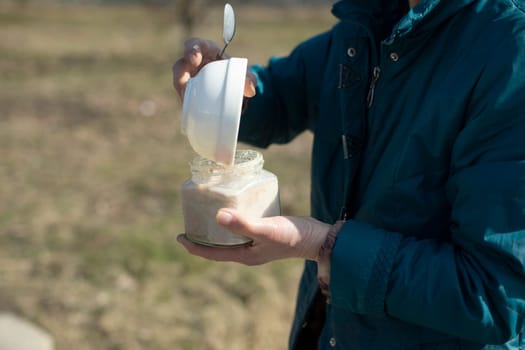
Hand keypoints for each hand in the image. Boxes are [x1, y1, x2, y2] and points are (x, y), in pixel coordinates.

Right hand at [172, 38, 256, 99]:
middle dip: (181, 69)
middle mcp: (194, 65)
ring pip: (179, 81)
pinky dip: (186, 101)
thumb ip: (249, 79)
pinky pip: (184, 97)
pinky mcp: (189, 95)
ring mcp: (190, 80)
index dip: (192, 49)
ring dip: (181, 87)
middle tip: (187, 79)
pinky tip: (190, 107)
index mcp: (207, 52)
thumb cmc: (238, 76)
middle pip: (181, 63)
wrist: (236, 92)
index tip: (195, 58)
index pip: (195, 45)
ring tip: (185, 95)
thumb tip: (250, 90)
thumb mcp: (246, 75)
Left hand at [177, 208, 330, 264]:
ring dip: (216, 228)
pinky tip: (233, 207)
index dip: (194, 246)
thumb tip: (217, 216)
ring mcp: (256, 244)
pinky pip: (242, 229)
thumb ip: (243, 224)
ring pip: (229, 237)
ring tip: (206, 212)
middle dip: (203, 236)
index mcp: (244, 256)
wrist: (317, 238)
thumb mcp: (265, 229)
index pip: (212, 253)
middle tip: (190, 221)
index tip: (179, 236)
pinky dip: (233, 220)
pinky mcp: (264, 234)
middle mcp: (247, 252)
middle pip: (218, 246)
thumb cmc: (292, 236)